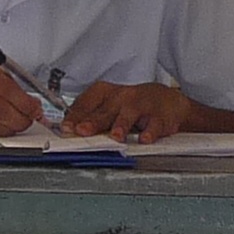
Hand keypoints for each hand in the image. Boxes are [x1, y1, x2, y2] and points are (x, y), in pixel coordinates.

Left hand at [61, 79, 196, 142]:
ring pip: (129, 115)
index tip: (66, 127)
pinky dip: (150, 132)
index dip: (75, 115)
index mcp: (106, 93)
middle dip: (93, 121)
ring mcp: (141, 105)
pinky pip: (154, 125)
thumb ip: (92, 117)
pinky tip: (145, 139)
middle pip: (105, 110)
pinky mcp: (159, 117)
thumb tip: (69, 131)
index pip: (87, 102)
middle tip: (82, 130)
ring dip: (121, 125)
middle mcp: (122, 97)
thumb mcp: (110, 106)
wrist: (168, 101)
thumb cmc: (134, 104)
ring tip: (115, 136)